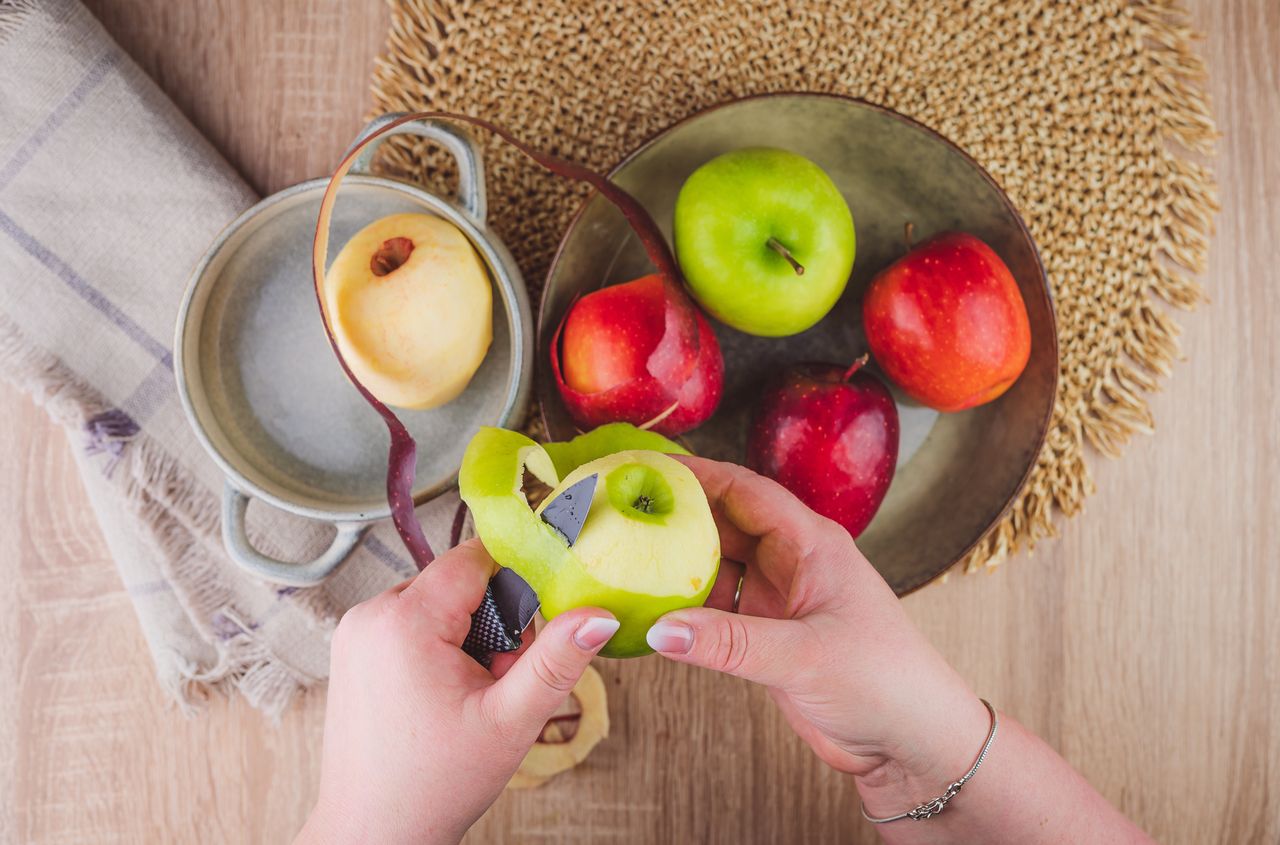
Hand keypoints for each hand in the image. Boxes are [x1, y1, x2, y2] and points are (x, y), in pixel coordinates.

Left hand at [297, 539, 619, 844]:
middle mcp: (370, 616)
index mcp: (404, 621)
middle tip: (497, 680)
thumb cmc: (430, 787)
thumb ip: (556, 660)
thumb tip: (598, 615)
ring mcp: (357, 633)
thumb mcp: (510, 720)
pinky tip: (445, 695)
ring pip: (437, 603)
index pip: (474, 558)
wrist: (374, 833)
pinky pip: (411, 624)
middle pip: (457, 583)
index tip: (530, 625)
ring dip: (466, 636)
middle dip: (492, 622)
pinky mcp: (354, 651)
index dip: (514, 584)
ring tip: (470, 695)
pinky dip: (438, 648)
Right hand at [645, 456, 991, 812]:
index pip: (743, 490)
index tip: (641, 469)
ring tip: (621, 561)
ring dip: (674, 566)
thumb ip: (730, 644)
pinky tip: (648, 614)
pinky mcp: (767, 635)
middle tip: (616, 515)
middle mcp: (792, 561)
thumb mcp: (805, 657)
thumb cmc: (885, 683)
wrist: (912, 743)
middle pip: (720, 523)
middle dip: (672, 518)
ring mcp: (779, 598)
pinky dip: (684, 610)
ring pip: (714, 566)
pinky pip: (715, 610)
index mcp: (811, 543)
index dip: (692, 475)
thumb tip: (660, 630)